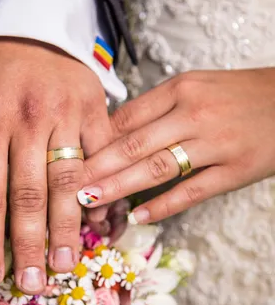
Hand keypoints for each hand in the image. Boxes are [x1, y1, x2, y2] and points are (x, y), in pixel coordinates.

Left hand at [0, 38, 109, 290]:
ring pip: (68, 182)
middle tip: (32, 284)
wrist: (26, 22)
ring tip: (65, 265)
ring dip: (67, 229)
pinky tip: (102, 222)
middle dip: (30, 245)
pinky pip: (102, 157)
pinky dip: (103, 192)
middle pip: (29, 195)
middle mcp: (28, 120)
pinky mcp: (94, 109)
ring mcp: (65, 114)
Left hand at [77, 69, 274, 222]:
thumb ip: (158, 107)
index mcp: (179, 89)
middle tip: (65, 188)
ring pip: (157, 167)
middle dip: (96, 169)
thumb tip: (113, 133)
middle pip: (133, 144)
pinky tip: (140, 217)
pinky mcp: (235, 169)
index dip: (94, 143)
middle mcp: (192, 113)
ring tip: (90, 203)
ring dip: (119, 187)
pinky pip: (193, 190)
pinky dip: (164, 205)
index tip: (68, 161)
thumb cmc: (239, 95)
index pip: (126, 118)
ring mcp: (215, 143)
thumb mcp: (197, 87)